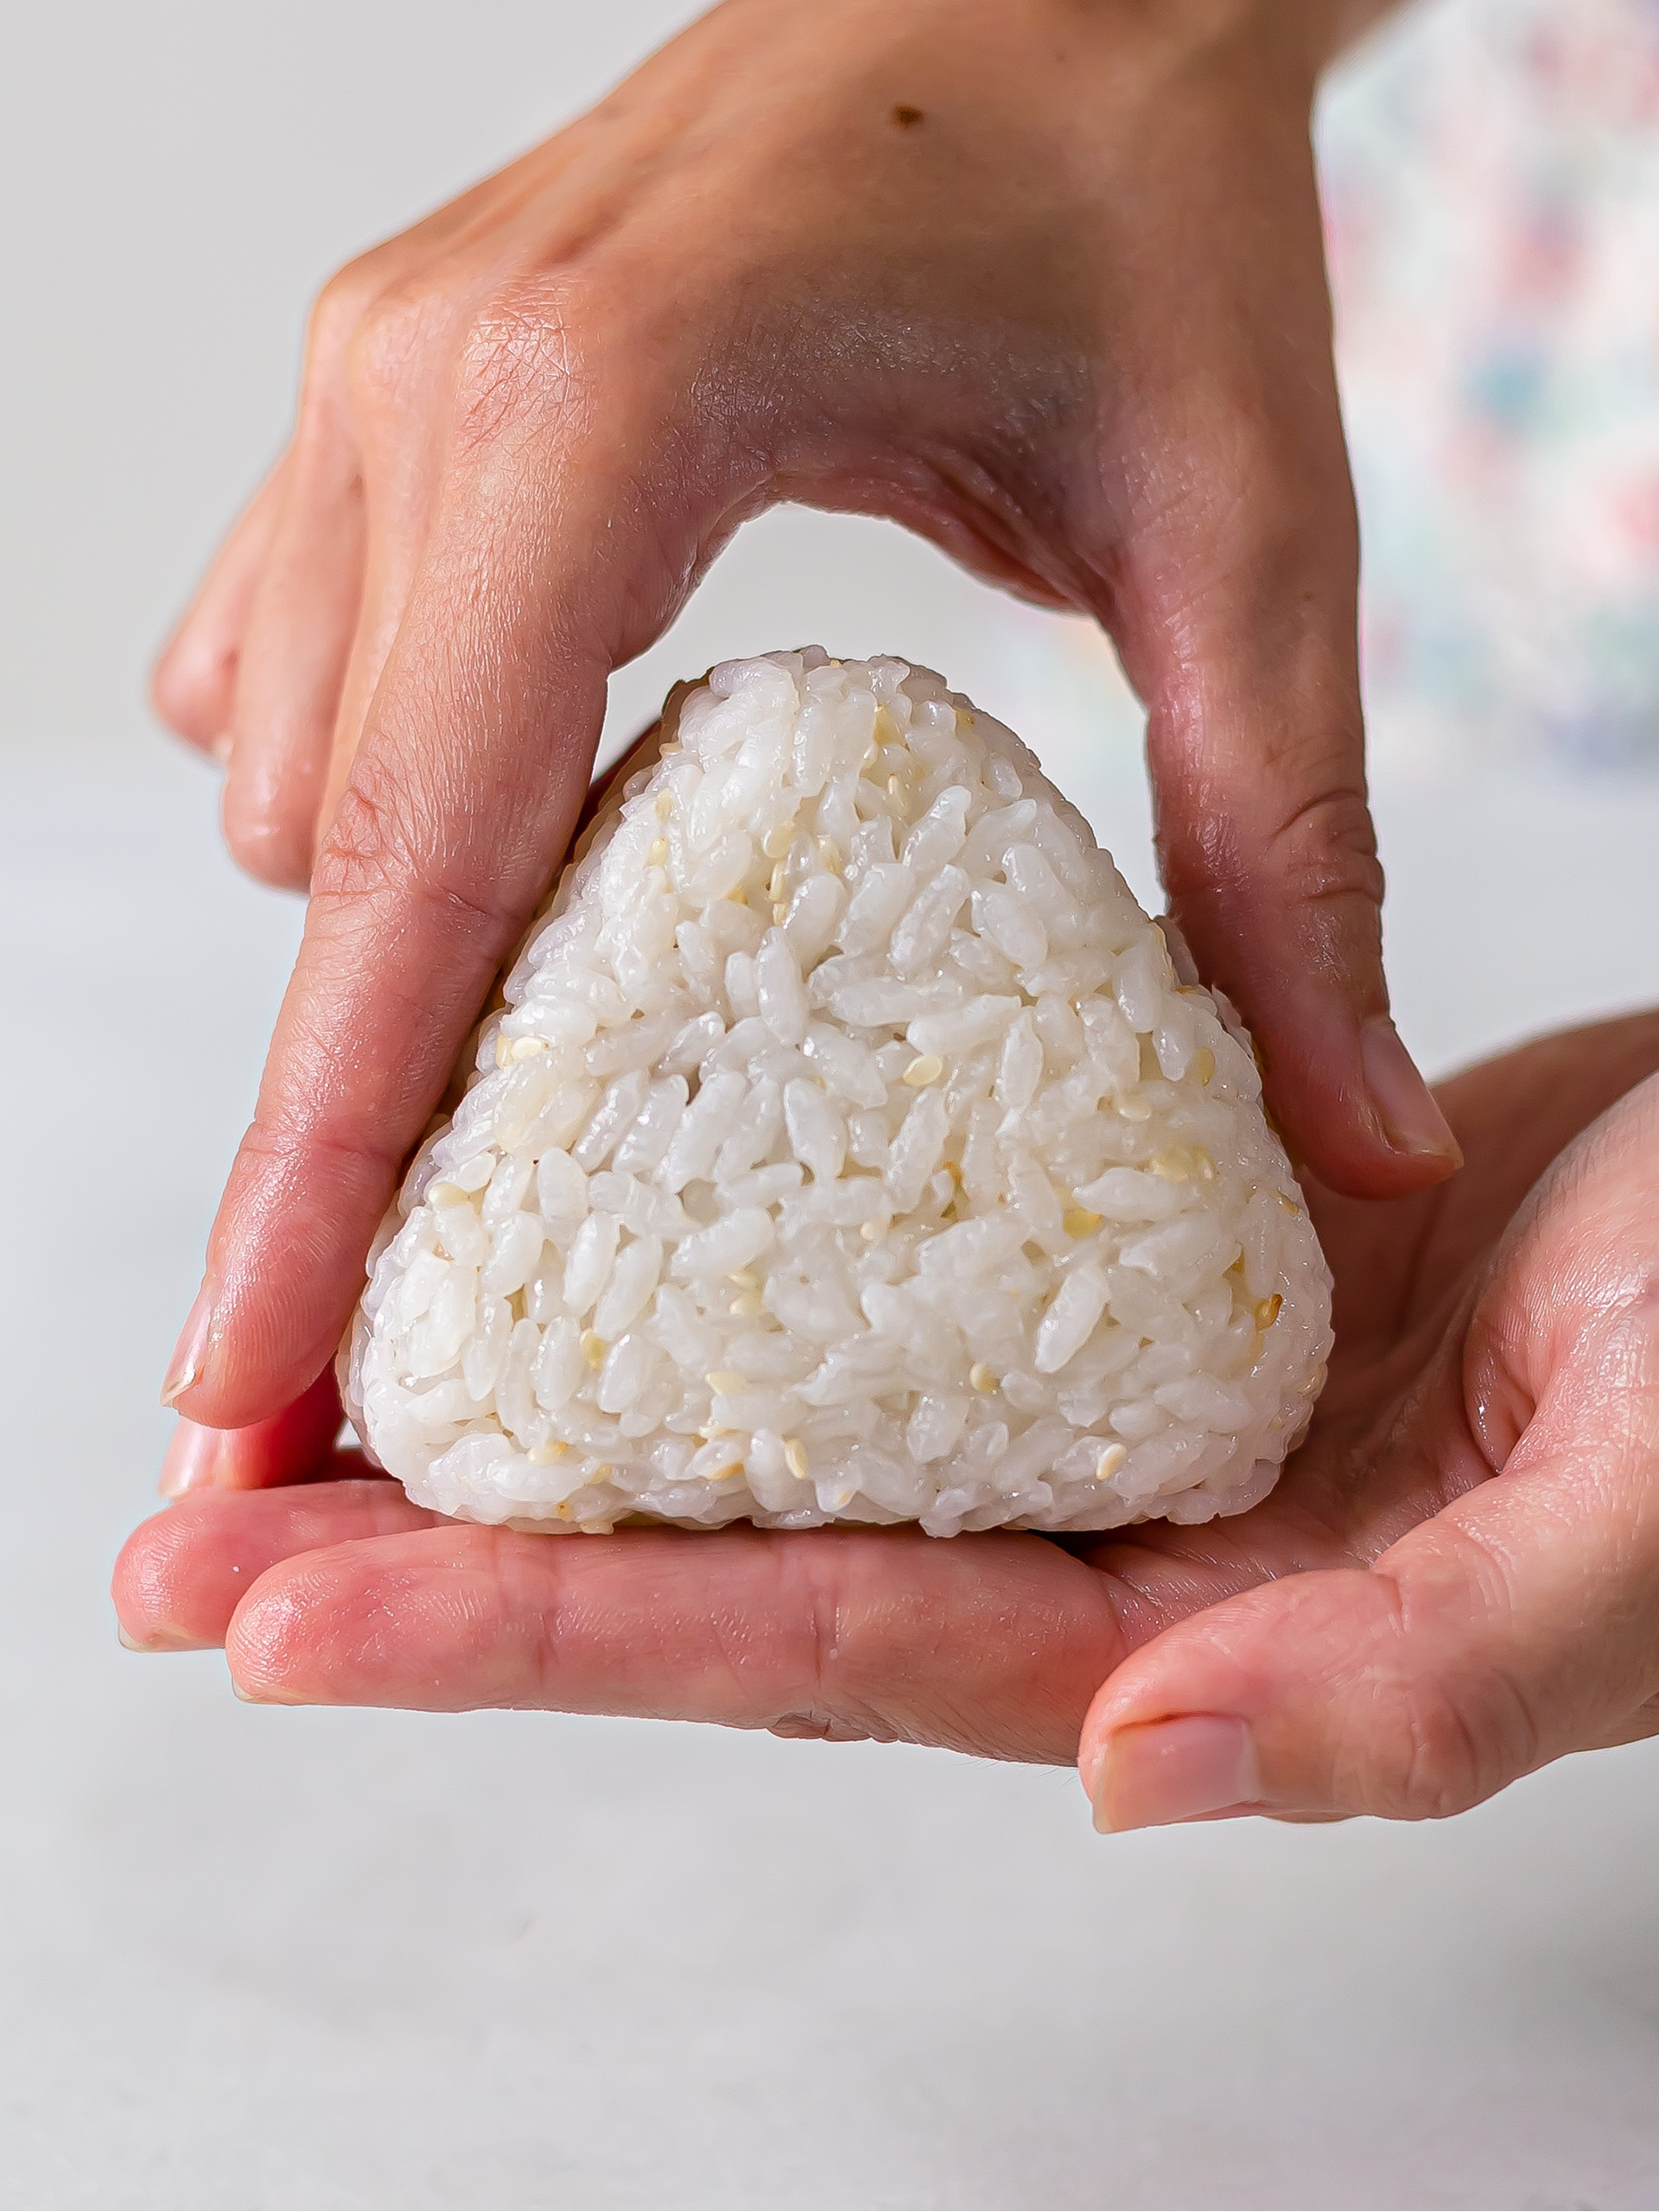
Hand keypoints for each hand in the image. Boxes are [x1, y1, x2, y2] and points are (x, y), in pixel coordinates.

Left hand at [115, 1012, 1658, 1826]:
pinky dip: (692, 1236)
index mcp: (1194, 1643)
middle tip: (185, 1536)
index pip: (820, 1645)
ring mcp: (1086, 1399)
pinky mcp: (1100, 1250)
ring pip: (764, 1410)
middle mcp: (1102, 1543)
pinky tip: (553, 1198)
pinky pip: (861, 1252)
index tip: (290, 1615)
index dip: (550, 1634)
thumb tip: (1134, 1771)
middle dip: (447, 1561)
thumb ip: (1427, 1679)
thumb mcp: (1639, 1520)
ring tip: (299, 1374)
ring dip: (535, 1396)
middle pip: (731, 1557)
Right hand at [150, 0, 1457, 1434]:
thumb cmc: (1138, 201)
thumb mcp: (1246, 538)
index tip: (239, 1378)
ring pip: (285, 783)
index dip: (317, 1163)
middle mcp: (423, 395)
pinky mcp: (381, 383)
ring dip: (387, 953)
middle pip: (323, 871)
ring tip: (529, 1070)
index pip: (413, 869)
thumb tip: (1373, 1147)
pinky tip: (521, 843)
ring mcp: (372, 377)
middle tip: (392, 1330)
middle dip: (343, 1122)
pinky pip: (290, 670)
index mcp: (595, 421)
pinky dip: (381, 811)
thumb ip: (1290, 859)